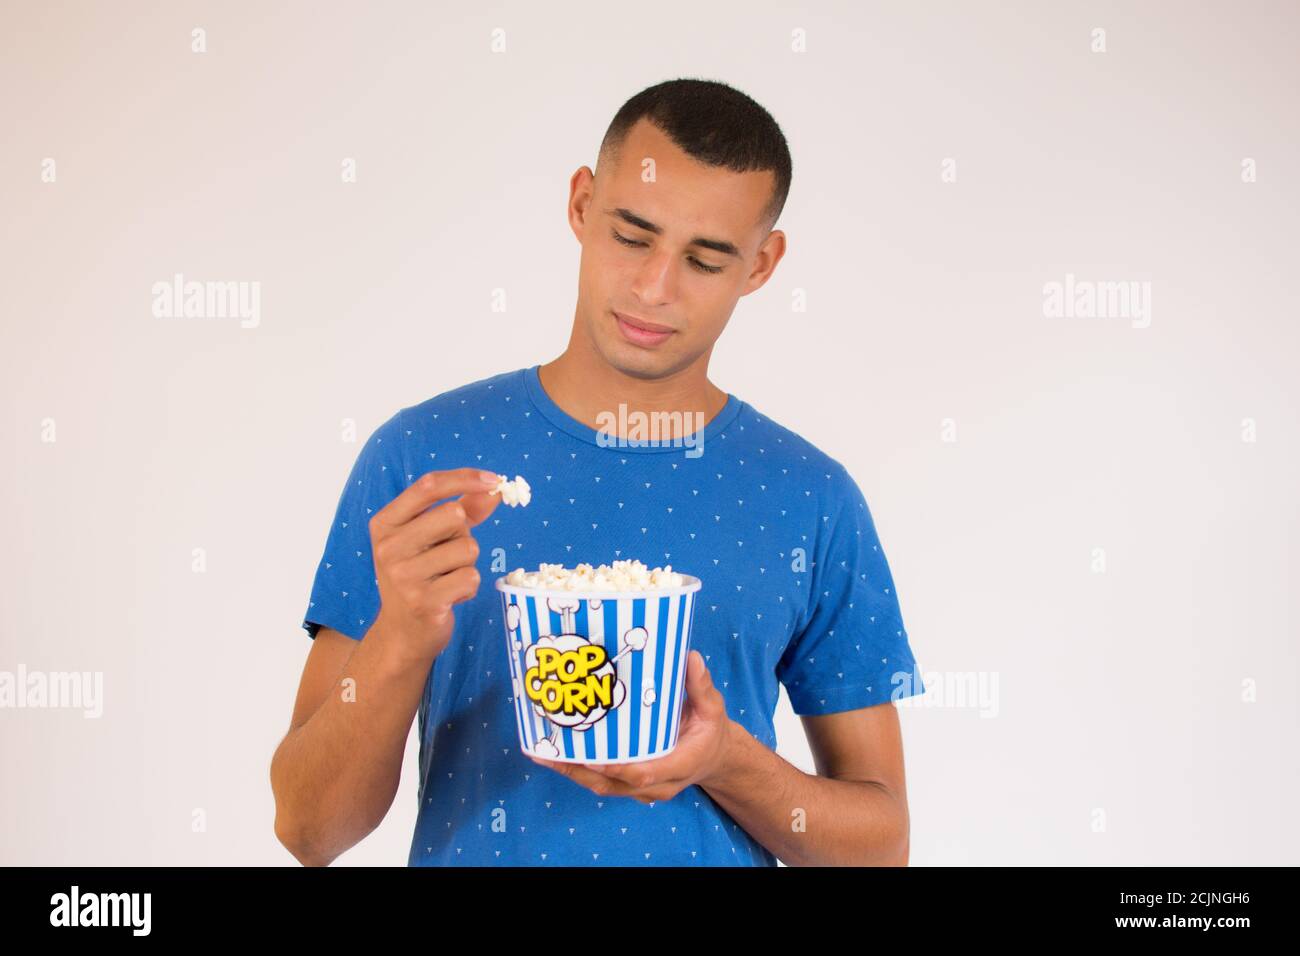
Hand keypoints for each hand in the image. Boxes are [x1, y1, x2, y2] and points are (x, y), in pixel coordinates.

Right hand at [368, 467, 501, 661]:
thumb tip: (494, 490)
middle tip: (446, 556)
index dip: (464, 478)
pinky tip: (451, 596)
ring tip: (446, 578)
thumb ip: (462, 509)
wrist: (402, 632)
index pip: (427, 486)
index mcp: (385, 523)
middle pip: (454, 514)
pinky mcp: (424, 601)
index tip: (495, 480)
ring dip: (467, 563)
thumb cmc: (420, 576)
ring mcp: (404, 575)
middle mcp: (388, 547)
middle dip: (463, 533)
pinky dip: (469, 586)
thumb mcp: (430, 538)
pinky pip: (471, 577)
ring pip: (468, 547)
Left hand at [528, 650, 734, 801]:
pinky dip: (577, 769)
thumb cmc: (709, 732)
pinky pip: (601, 781)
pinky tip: (554, 753)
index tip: (590, 754)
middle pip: (611, 785)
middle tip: (547, 751)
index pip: (643, 774)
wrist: (713, 759)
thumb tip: (690, 657)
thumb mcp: (713, 708)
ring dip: (570, 772)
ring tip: (541, 752)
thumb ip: (701, 686)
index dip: (615, 767)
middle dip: (578, 770)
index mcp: (678, 765)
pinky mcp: (630, 785)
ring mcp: (641, 789)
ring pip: (601, 786)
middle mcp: (656, 784)